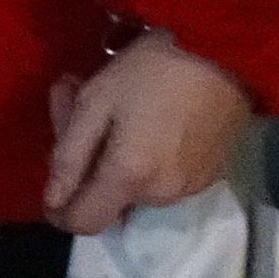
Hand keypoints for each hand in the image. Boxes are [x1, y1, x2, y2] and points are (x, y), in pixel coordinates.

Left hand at [47, 31, 253, 234]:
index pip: (84, 223)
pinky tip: (139, 115)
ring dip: (110, 153)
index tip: (53, 178)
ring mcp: (190, 187)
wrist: (225, 54)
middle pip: (106, 197)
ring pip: (132, 185)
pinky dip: (141, 154)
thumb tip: (53, 201)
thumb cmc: (150, 70)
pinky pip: (160, 177)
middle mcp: (162, 195)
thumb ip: (69, 157)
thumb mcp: (95, 103)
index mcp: (130, 178)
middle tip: (71, 99)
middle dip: (83, 160)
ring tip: (105, 100)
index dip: (60, 209)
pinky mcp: (209, 175)